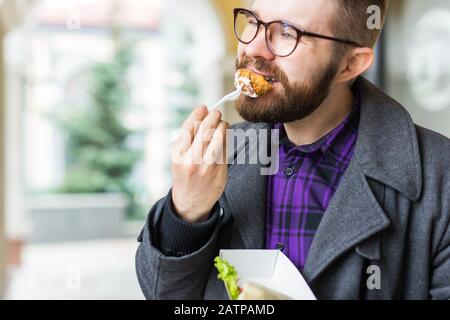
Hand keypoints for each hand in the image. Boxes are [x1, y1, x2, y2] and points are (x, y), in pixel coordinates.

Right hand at [171, 106, 228, 222]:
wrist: (191, 202)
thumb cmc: (185, 175)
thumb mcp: (177, 158)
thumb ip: (186, 139)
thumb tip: (201, 116)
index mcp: (178, 155)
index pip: (189, 128)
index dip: (197, 114)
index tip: (203, 107)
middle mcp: (192, 160)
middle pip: (205, 130)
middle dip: (213, 117)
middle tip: (216, 112)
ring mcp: (207, 166)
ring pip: (218, 137)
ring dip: (222, 125)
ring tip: (222, 123)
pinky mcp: (220, 170)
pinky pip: (225, 148)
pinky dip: (226, 137)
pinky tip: (224, 135)